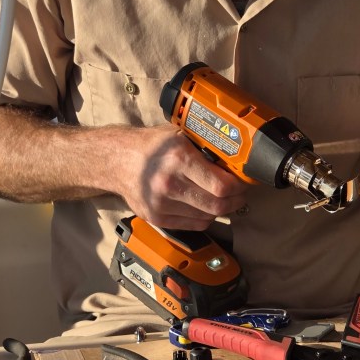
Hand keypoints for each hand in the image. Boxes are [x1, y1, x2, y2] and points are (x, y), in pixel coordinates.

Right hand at [111, 125, 247, 229]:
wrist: (117, 161)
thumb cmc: (150, 145)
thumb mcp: (179, 135)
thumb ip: (204, 147)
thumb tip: (234, 158)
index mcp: (179, 159)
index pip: (221, 186)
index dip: (238, 187)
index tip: (242, 182)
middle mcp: (170, 184)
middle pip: (217, 205)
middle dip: (235, 201)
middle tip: (239, 194)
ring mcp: (162, 204)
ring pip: (207, 217)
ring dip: (221, 210)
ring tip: (224, 199)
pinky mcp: (158, 218)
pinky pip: (193, 225)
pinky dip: (205, 217)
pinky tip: (206, 206)